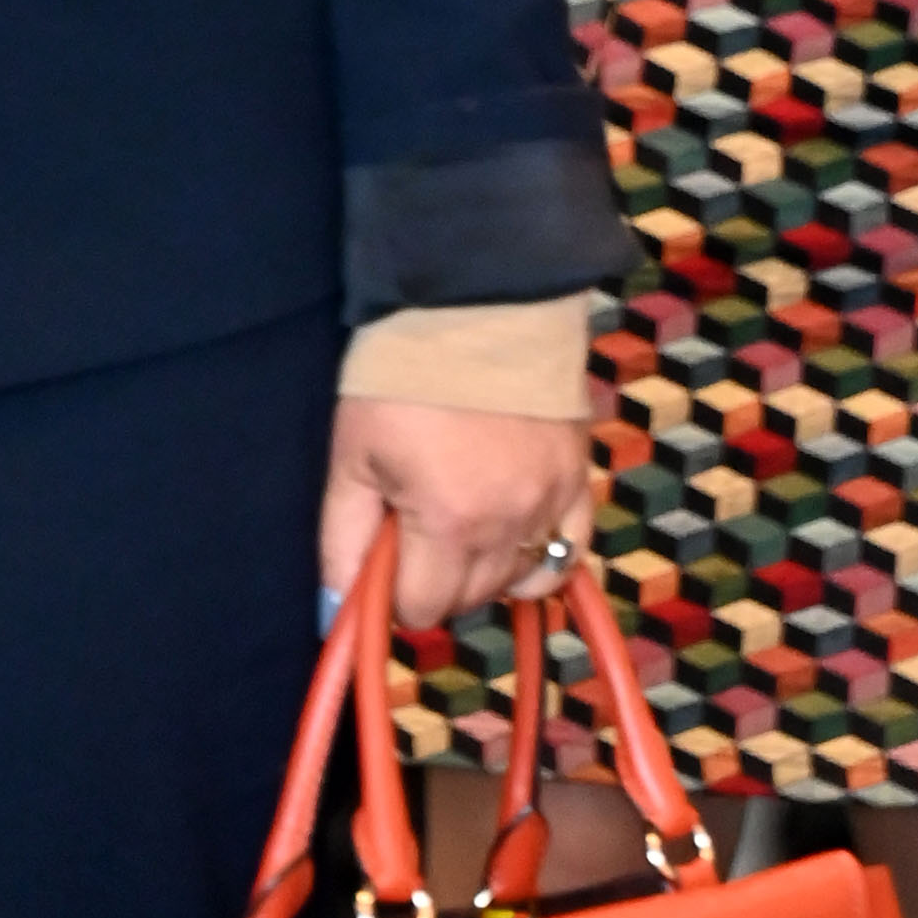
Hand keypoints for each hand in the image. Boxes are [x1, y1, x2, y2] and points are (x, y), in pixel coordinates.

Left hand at [320, 394, 590, 637]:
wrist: (476, 303)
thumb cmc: (401, 378)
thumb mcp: (351, 456)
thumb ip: (342, 541)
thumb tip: (339, 614)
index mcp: (446, 522)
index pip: (421, 609)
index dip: (393, 593)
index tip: (384, 558)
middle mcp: (507, 524)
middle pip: (469, 599)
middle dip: (436, 581)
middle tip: (415, 531)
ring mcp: (550, 503)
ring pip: (517, 580)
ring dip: (483, 570)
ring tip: (461, 527)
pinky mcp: (578, 479)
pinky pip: (570, 552)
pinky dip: (541, 560)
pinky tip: (515, 541)